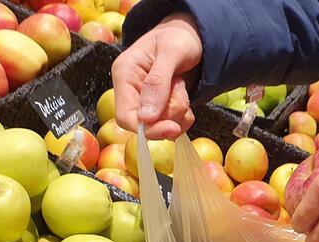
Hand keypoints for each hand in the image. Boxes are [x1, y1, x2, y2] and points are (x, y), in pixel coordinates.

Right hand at [112, 12, 202, 138]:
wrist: (194, 36)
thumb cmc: (179, 37)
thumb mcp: (171, 52)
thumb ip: (158, 82)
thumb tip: (146, 117)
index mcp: (125, 75)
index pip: (126, 116)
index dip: (148, 128)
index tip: (173, 127)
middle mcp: (131, 91)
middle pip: (146, 125)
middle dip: (169, 114)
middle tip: (180, 88)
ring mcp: (146, 101)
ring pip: (161, 126)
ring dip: (179, 112)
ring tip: (181, 85)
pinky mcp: (160, 108)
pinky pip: (173, 125)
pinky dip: (185, 117)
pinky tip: (184, 96)